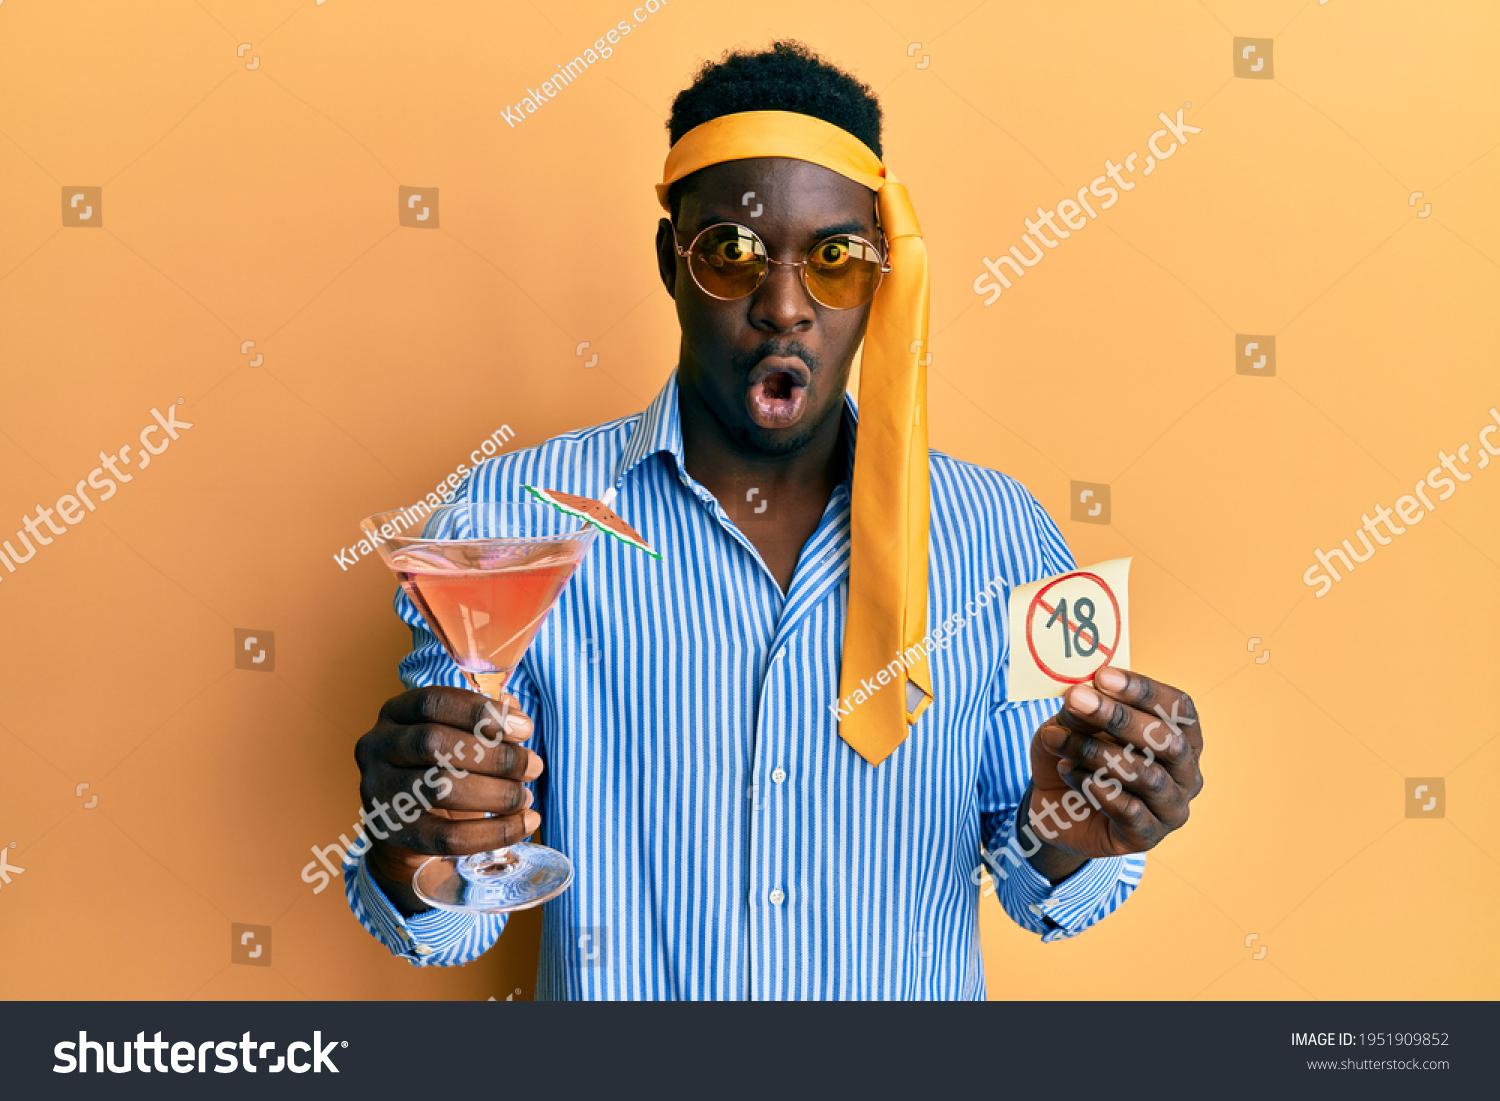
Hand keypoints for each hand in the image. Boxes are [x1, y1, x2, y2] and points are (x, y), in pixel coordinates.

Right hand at [354, 686, 542, 915]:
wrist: (405, 828)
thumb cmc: (440, 767)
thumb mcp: (457, 737)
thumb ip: (487, 722)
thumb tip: (516, 715)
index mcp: (394, 713)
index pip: (433, 702)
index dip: (481, 712)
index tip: (525, 728)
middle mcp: (376, 746)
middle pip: (435, 743)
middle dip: (495, 756)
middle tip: (534, 766)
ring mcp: (377, 791)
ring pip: (440, 788)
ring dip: (496, 793)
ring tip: (525, 797)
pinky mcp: (391, 833)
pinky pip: (447, 837)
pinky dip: (494, 832)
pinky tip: (525, 823)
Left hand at [1027, 667, 1203, 859]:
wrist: (1056, 806)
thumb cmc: (1076, 755)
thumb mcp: (1071, 724)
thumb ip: (1081, 711)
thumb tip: (1080, 697)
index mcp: (1182, 736)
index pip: (1179, 708)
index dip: (1144, 690)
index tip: (1102, 676)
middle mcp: (1187, 772)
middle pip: (1169, 741)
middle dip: (1119, 717)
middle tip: (1075, 700)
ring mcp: (1172, 808)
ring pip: (1147, 776)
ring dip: (1096, 752)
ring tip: (1057, 741)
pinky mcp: (1148, 837)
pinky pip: (1129, 810)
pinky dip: (1094, 786)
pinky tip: (1069, 772)